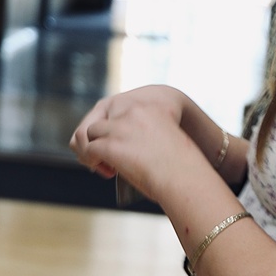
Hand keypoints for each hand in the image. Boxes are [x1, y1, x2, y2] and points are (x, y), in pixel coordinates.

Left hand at [69, 85, 198, 202]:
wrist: (185, 176)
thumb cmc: (180, 161)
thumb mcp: (162, 130)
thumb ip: (140, 126)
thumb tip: (115, 138)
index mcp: (147, 99)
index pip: (116, 104)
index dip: (112, 123)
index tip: (118, 140)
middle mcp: (131, 106)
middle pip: (98, 112)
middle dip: (95, 133)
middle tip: (100, 153)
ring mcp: (120, 124)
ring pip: (90, 131)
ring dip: (91, 148)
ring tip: (100, 163)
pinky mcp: (111, 143)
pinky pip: (90, 149)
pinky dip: (92, 161)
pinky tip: (107, 171)